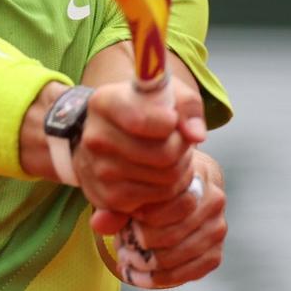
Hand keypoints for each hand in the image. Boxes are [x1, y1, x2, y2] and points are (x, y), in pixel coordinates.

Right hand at [72, 76, 206, 215]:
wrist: (113, 134)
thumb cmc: (145, 108)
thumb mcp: (167, 92)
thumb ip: (186, 104)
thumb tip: (195, 134)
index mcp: (103, 103)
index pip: (141, 120)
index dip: (170, 123)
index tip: (174, 119)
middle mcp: (95, 138)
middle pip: (164, 153)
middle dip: (183, 146)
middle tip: (180, 139)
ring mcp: (99, 171)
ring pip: (167, 178)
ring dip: (181, 167)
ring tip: (173, 153)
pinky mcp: (109, 198)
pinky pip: (161, 198)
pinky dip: (171, 187)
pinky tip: (163, 172)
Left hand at [104, 150, 227, 288]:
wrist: (180, 195)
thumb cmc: (155, 189)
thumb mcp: (137, 188)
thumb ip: (117, 204)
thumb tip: (99, 223)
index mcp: (199, 174)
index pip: (175, 201)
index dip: (146, 215)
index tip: (128, 219)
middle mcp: (215, 200)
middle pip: (176, 231)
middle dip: (143, 243)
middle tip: (124, 246)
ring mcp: (218, 228)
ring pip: (180, 254)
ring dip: (149, 263)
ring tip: (128, 260)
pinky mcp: (215, 253)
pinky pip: (188, 273)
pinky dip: (160, 278)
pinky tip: (140, 275)